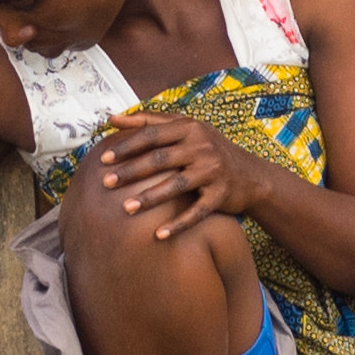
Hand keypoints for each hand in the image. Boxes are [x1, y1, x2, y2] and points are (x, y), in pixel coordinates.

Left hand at [97, 111, 265, 238]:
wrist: (251, 175)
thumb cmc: (208, 150)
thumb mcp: (185, 129)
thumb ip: (149, 121)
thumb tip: (111, 118)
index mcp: (189, 128)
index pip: (152, 135)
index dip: (127, 146)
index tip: (103, 158)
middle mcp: (202, 147)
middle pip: (160, 159)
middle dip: (131, 171)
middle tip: (106, 183)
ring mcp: (213, 171)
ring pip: (176, 185)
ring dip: (149, 198)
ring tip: (126, 208)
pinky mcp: (221, 195)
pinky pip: (197, 212)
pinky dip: (178, 224)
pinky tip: (159, 235)